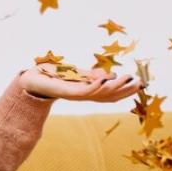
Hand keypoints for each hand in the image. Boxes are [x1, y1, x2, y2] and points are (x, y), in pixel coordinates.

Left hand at [19, 64, 144, 102]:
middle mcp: (83, 96)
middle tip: (140, 83)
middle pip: (109, 97)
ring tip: (127, 78)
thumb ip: (91, 75)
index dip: (125, 91)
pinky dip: (97, 86)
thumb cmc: (52, 76)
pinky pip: (84, 91)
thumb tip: (109, 76)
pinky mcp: (67, 92)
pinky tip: (106, 79)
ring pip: (100, 94)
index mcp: (86, 92)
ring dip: (115, 87)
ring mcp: (75, 95)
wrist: (30, 79)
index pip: (110, 95)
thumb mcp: (76, 74)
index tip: (140, 84)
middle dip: (125, 91)